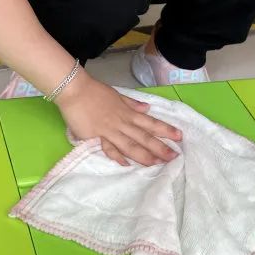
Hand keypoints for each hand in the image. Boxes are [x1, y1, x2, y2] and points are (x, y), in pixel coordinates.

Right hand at [56, 73, 181, 165]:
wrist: (75, 90)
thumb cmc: (95, 92)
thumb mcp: (117, 95)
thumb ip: (132, 104)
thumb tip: (147, 108)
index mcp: (127, 112)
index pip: (150, 122)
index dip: (165, 130)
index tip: (179, 136)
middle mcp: (122, 122)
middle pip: (144, 136)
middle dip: (159, 147)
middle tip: (174, 156)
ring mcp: (109, 130)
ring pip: (129, 144)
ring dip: (143, 154)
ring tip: (156, 163)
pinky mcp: (96, 136)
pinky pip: (108, 147)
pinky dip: (116, 156)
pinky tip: (125, 164)